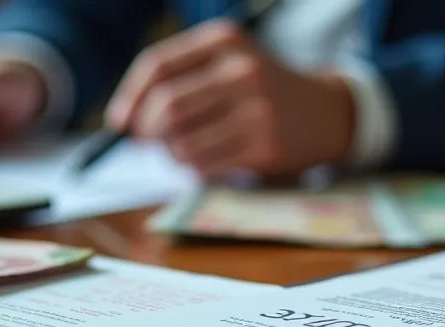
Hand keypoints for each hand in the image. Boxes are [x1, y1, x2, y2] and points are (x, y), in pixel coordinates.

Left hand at [104, 19, 354, 177]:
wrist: (325, 112)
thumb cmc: (261, 90)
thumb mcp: (227, 63)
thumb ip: (180, 80)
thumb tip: (127, 122)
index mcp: (225, 40)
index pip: (158, 66)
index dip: (129, 98)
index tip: (119, 123)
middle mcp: (242, 69)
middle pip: (167, 106)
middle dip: (147, 132)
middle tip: (148, 143)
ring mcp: (257, 109)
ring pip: (183, 142)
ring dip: (170, 155)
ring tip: (181, 151)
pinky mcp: (266, 145)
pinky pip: (206, 165)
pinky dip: (194, 168)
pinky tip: (206, 160)